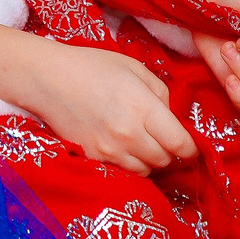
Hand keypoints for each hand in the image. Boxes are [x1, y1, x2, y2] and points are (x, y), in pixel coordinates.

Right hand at [18, 40, 198, 173]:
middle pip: (165, 161)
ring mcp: (110, 150)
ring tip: (140, 141)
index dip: (191, 148)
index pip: (181, 144)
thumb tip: (171, 117)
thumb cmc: (93, 67)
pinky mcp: (94, 159)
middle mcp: (129, 134)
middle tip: (161, 136)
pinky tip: (122, 146)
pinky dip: (129, 163)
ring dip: (149, 160)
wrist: (48, 79)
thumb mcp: (135, 68)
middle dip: (169, 151)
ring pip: (146, 171)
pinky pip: (124, 172)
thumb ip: (161, 93)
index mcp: (143, 108)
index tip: (189, 143)